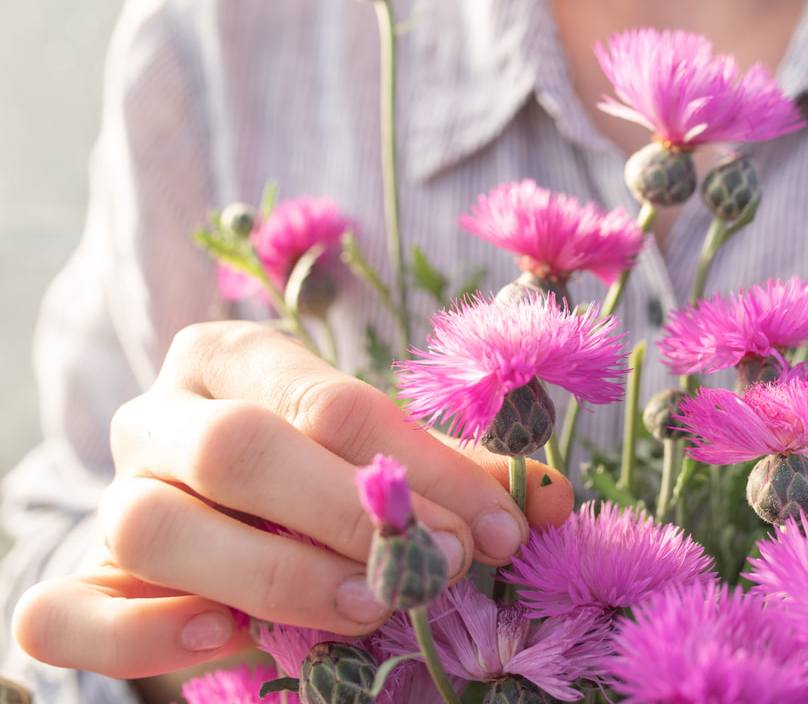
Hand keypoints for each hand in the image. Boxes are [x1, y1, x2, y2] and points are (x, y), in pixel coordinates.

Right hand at [12, 321, 573, 678]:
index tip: (499, 529)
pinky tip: (226, 639)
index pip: (329, 400)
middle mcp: (161, 416)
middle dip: (347, 512)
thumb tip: (550, 500)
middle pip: (236, 448)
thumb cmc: (318, 480)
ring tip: (363, 611)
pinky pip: (67, 611)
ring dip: (269, 575)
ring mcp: (112, 497)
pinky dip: (143, 633)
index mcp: (234, 358)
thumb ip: (456, 478)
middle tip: (435, 569)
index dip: (421, 468)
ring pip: (153, 524)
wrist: (223, 525)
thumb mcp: (384, 464)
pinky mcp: (79, 580)